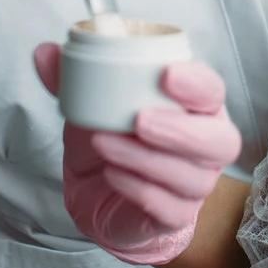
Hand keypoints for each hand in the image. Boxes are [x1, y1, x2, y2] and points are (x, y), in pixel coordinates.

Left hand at [33, 46, 241, 264]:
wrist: (98, 191)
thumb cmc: (113, 137)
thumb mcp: (90, 103)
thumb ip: (72, 77)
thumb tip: (45, 52)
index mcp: (196, 107)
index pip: (212, 91)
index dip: (197, 83)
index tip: (167, 74)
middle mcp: (206, 146)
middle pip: (221, 141)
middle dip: (182, 131)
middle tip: (139, 120)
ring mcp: (195, 185)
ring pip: (193, 178)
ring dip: (146, 159)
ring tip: (105, 143)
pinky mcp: (177, 216)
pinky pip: (170, 209)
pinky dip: (139, 189)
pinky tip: (112, 174)